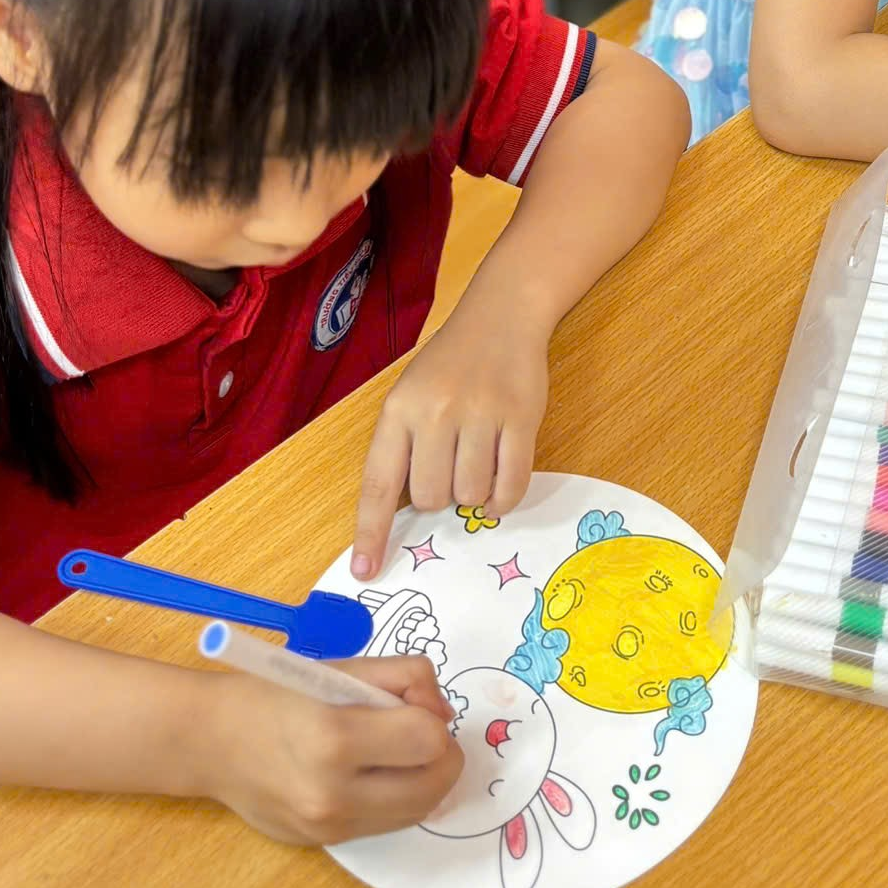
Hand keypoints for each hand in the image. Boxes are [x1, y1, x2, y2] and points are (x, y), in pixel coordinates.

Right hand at [200, 652, 461, 844]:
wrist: (210, 743)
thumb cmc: (273, 694)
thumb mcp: (339, 669)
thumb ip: (404, 679)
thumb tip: (444, 714)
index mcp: (333, 740)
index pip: (428, 740)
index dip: (432, 717)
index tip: (411, 703)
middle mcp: (333, 795)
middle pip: (435, 785)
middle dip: (440, 753)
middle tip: (416, 729)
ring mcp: (329, 828)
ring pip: (419, 811)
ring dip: (424, 779)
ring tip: (397, 750)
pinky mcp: (326, 845)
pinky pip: (387, 824)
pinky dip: (396, 798)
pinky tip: (372, 773)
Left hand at [351, 312, 551, 576]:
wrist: (501, 317)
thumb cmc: (449, 365)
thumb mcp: (410, 396)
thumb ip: (404, 448)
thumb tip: (406, 514)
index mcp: (399, 410)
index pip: (379, 484)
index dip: (372, 531)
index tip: (367, 570)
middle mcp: (436, 412)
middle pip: (432, 497)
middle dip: (441, 498)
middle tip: (452, 469)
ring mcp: (481, 414)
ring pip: (472, 494)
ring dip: (475, 495)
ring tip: (478, 464)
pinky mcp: (520, 418)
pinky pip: (511, 484)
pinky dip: (504, 499)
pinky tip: (500, 488)